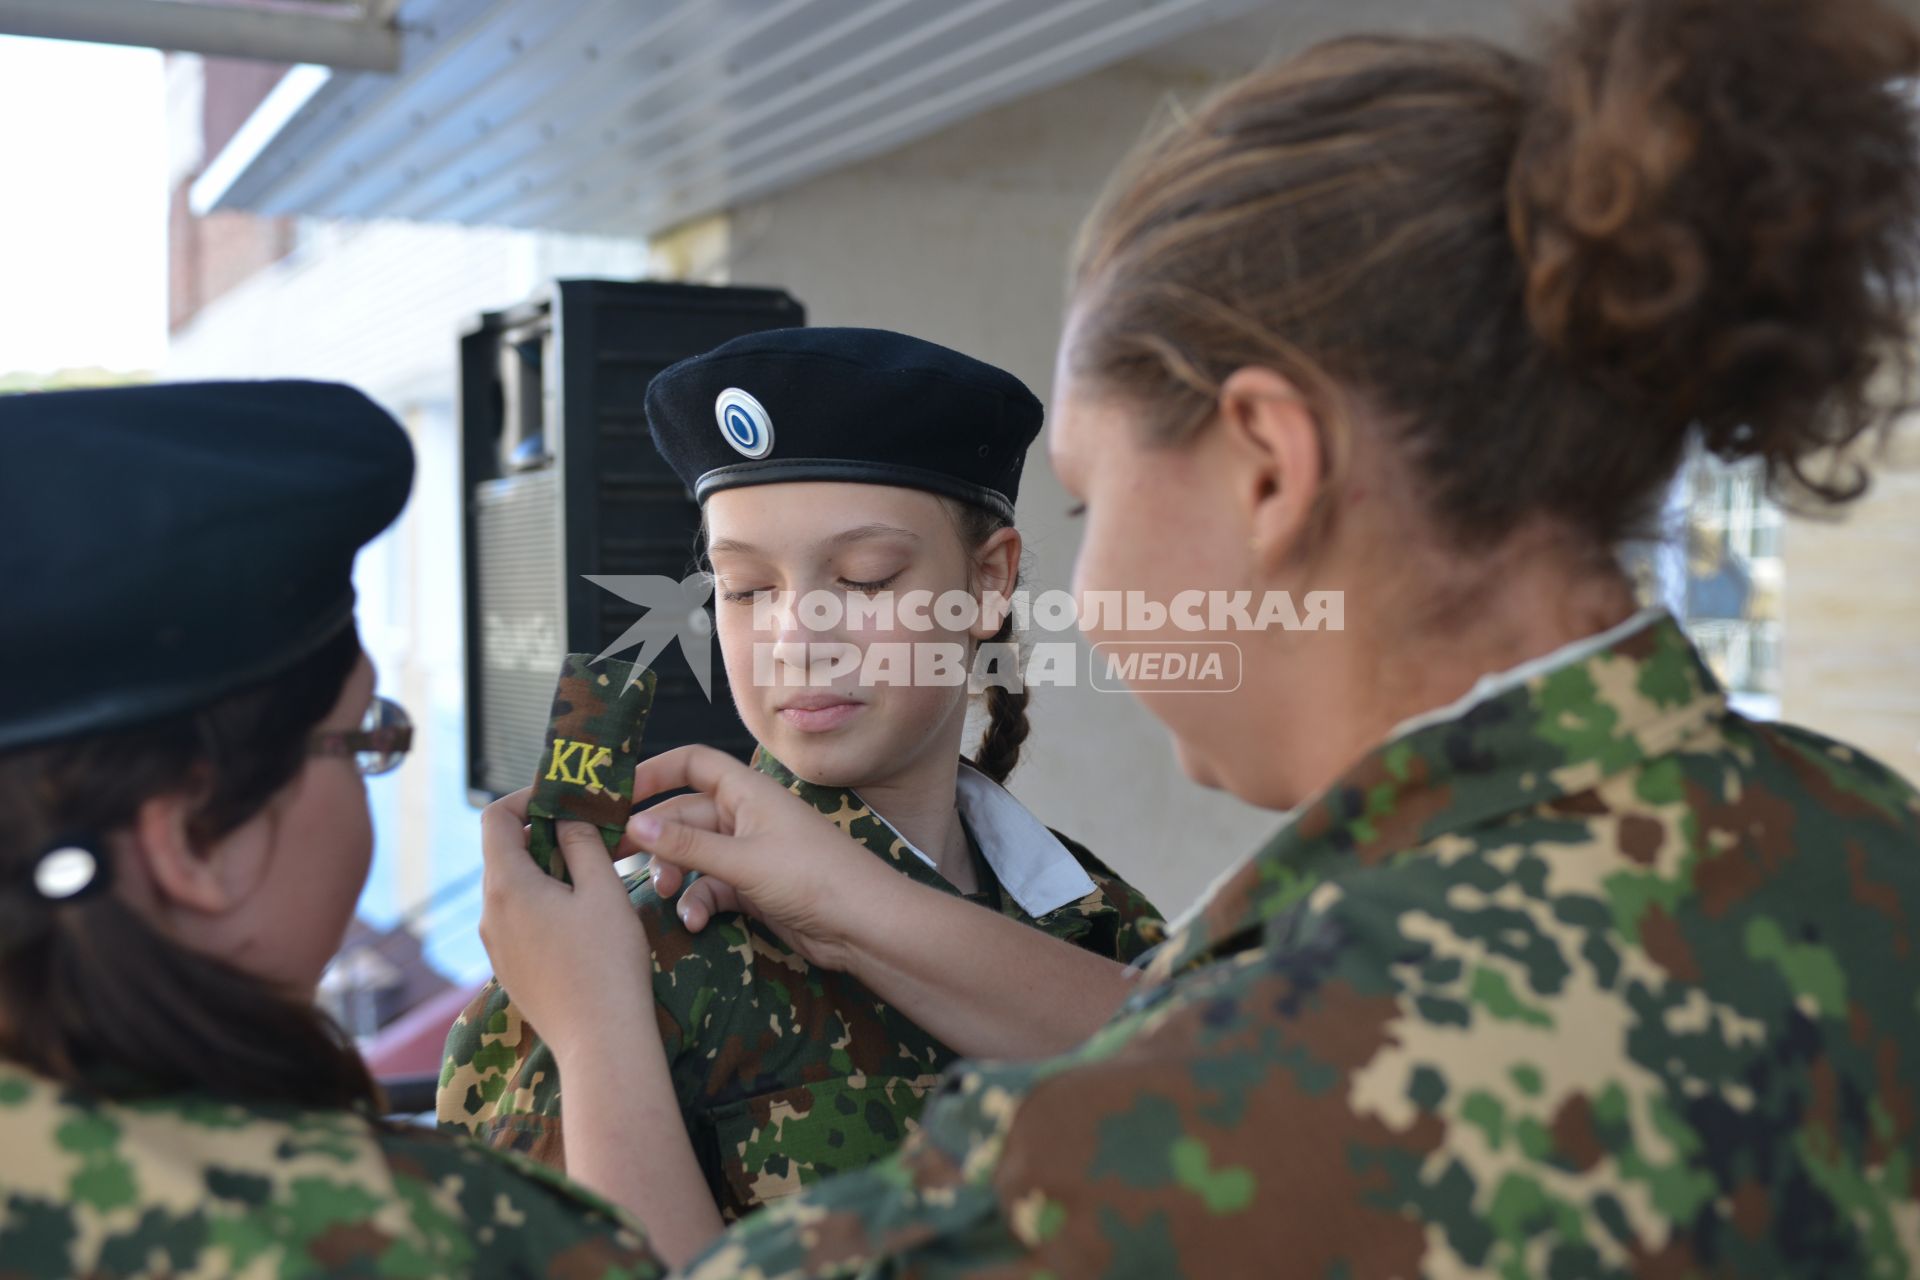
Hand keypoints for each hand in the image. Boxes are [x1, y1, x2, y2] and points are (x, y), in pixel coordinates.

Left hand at [477, 788, 655, 1063]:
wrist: (600, 1040)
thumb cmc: (606, 961)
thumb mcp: (603, 890)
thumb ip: (582, 844)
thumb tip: (566, 820)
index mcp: (507, 885)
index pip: (494, 818)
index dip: (525, 798)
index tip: (562, 799)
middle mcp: (490, 914)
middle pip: (503, 854)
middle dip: (543, 836)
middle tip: (588, 835)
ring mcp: (495, 946)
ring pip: (512, 890)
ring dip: (545, 873)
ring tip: (591, 878)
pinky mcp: (509, 970)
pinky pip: (518, 922)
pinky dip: (542, 905)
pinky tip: (581, 920)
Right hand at [618, 745, 904, 972]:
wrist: (864, 926)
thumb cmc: (814, 877)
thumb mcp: (742, 860)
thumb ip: (687, 845)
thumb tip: (634, 824)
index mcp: (749, 792)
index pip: (694, 763)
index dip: (655, 772)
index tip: (617, 795)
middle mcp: (747, 817)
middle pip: (686, 815)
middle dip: (654, 836)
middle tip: (615, 858)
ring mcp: (751, 854)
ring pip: (695, 856)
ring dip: (675, 874)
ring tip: (661, 893)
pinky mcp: (755, 889)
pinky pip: (713, 888)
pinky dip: (699, 902)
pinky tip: (694, 921)